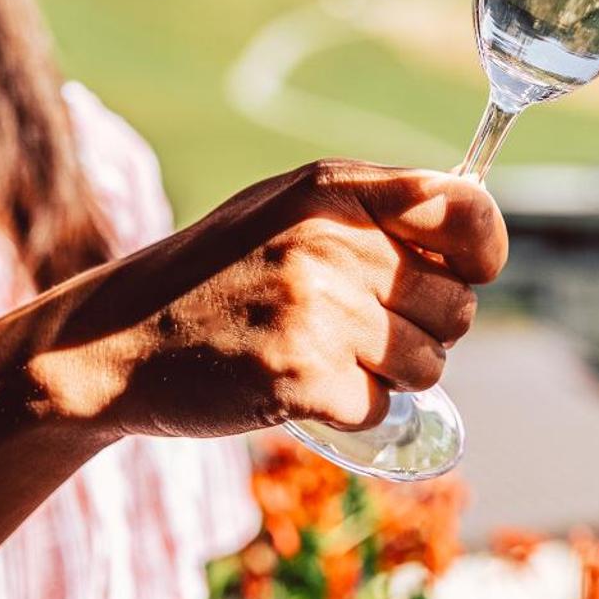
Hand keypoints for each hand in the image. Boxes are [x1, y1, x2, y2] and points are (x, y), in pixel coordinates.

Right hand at [34, 160, 503, 440]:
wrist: (116, 343)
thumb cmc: (220, 275)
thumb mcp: (289, 208)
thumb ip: (376, 208)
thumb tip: (478, 232)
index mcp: (333, 188)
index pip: (468, 210)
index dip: (482, 251)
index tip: (467, 271)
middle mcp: (330, 240)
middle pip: (457, 303)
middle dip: (423, 326)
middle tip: (358, 327)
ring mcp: (316, 310)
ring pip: (430, 362)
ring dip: (391, 374)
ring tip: (325, 353)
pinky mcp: (302, 378)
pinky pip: (383, 408)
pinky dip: (352, 410)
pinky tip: (299, 385)